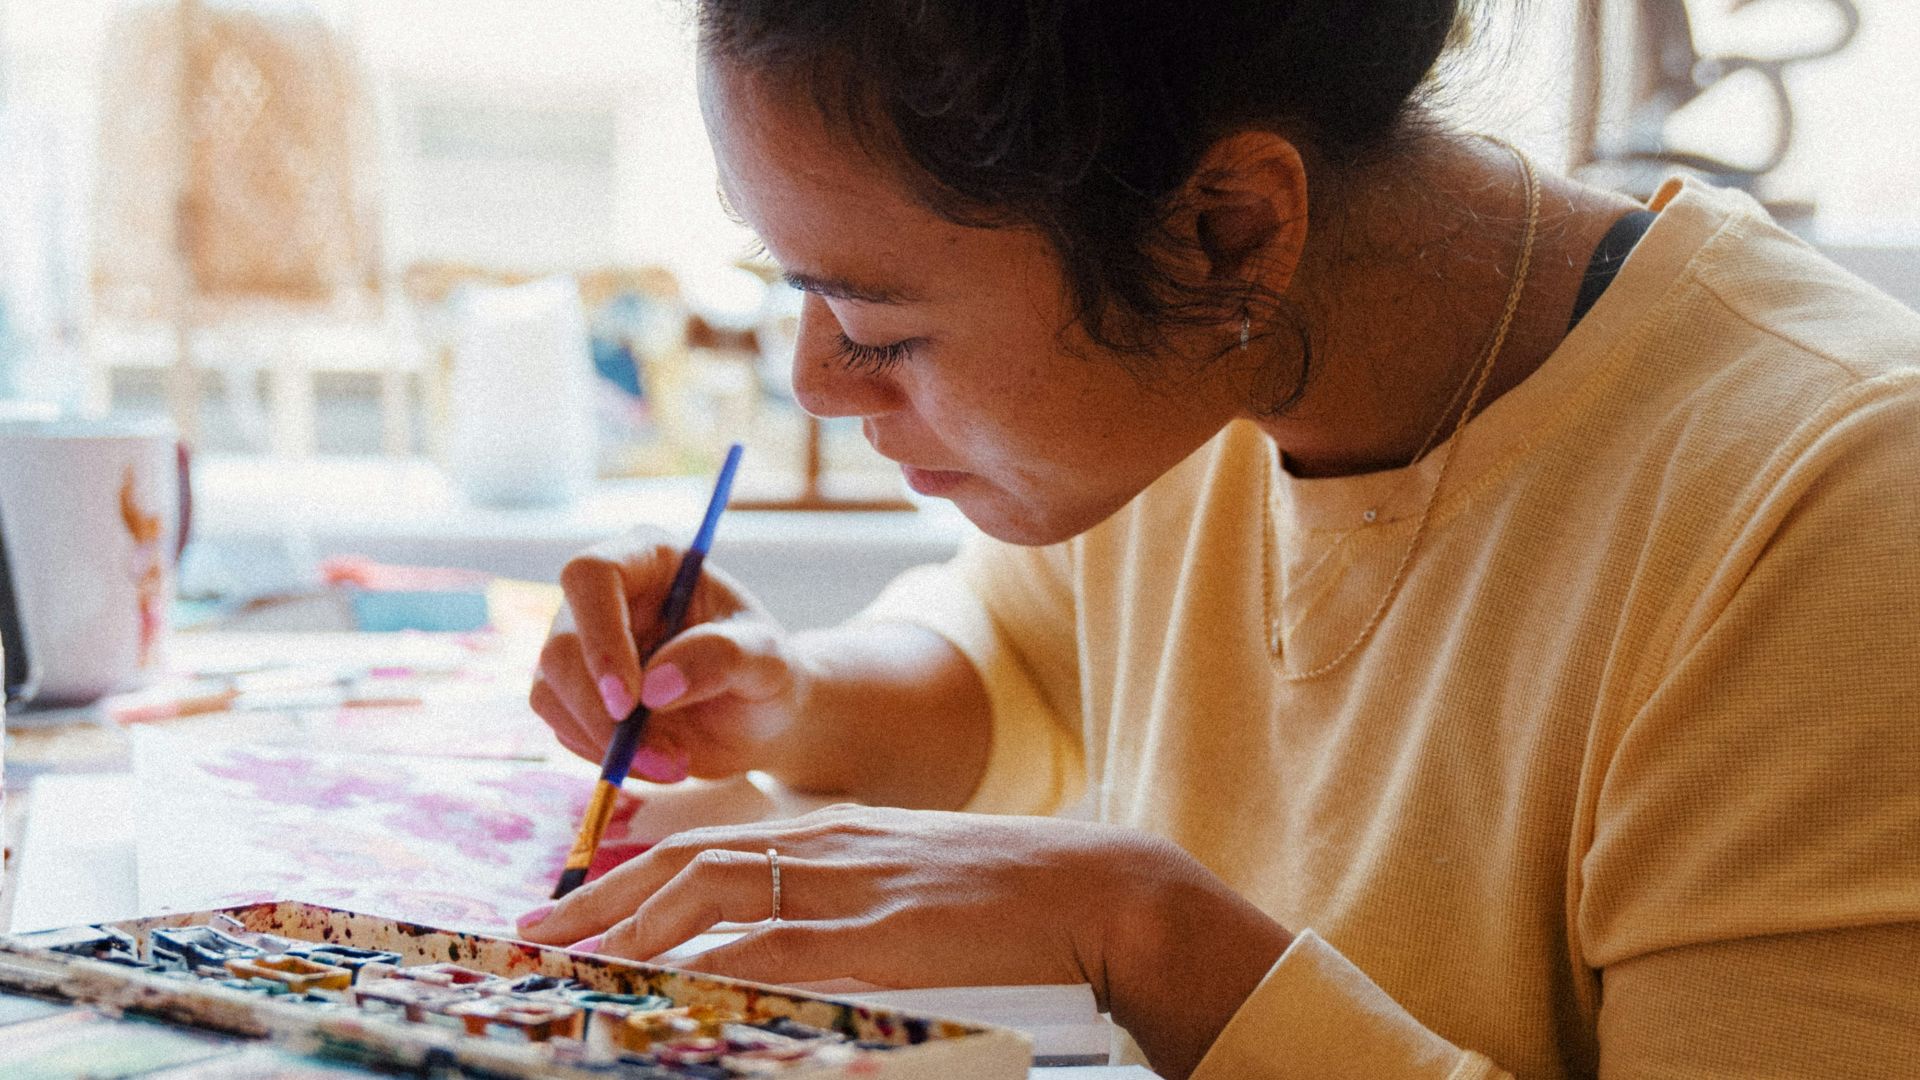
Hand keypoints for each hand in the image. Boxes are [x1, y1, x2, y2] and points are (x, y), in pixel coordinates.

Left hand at [514, 805, 1293, 1078]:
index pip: (704, 844)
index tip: (572, 906)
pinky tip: (667, 978)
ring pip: (713, 893)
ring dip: (630, 927)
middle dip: (600, 899)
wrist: (1091, 887)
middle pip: (685, 861)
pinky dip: (712, 958)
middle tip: (533, 933)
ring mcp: (848, 883)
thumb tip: (771, 937)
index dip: (628, 874)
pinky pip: (776, 943)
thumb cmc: (1005, 890)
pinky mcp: (879, 928)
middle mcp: (823, 842)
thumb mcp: (904, 877)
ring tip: (569, 959)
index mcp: (827, 829)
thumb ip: (835, 895)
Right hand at [529, 530, 807, 781]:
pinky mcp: (573, 692)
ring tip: (675, 764)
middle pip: (563, 646)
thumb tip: (655, 687)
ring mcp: (582, 644)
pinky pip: (562, 727)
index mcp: (650, 559)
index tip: (631, 698)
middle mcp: (604, 596)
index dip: (600, 635)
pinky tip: (656, 762)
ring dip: (607, 743)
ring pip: (552, 692)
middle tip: (665, 757)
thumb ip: (722, 658)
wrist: (756, 716)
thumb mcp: (766, 660)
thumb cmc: (765, 671)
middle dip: (605, 714)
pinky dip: (605, 757)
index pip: (591, 575)